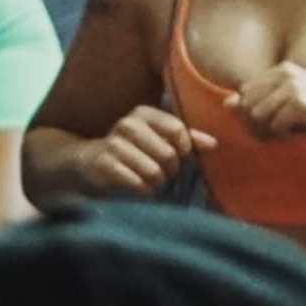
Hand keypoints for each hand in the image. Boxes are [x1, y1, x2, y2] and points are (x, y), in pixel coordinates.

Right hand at [76, 102, 216, 200]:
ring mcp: (114, 144)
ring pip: (154, 172)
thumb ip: (188, 140)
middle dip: (170, 171)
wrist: (91, 163)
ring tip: (149, 181)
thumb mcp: (160, 140)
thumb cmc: (136, 152)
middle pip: (169, 155)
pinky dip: (143, 192)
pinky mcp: (104, 165)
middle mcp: (128, 124)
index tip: (178, 156)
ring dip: (156, 184)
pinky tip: (137, 188)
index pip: (178, 130)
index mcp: (144, 113)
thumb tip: (213, 144)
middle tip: (161, 173)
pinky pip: (138, 184)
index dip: (184, 150)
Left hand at [237, 63, 305, 144]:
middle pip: (247, 105)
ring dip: (267, 132)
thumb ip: (262, 102)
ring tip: (287, 135)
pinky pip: (274, 127)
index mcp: (283, 69)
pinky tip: (299, 135)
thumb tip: (226, 104)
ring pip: (257, 116)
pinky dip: (283, 137)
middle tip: (277, 135)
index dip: (252, 114)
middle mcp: (286, 74)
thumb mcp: (294, 103)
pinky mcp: (302, 105)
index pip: (245, 93)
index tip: (272, 125)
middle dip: (256, 125)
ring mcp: (294, 88)